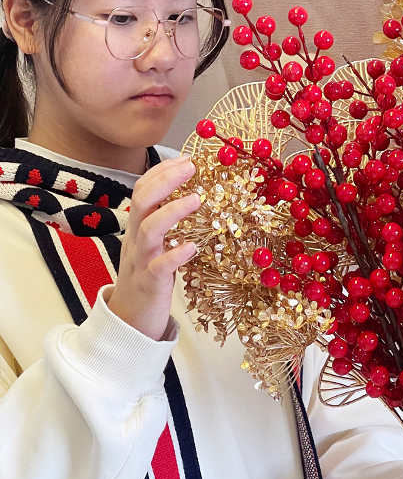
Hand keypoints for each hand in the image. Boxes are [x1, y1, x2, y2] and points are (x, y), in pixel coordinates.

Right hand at [107, 156, 199, 339]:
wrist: (130, 320)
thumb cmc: (148, 277)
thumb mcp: (154, 245)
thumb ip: (165, 223)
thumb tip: (190, 195)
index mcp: (137, 228)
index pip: (142, 190)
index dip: (161, 172)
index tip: (186, 158)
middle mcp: (136, 240)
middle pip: (141, 202)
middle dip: (165, 180)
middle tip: (191, 167)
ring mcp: (141, 261)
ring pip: (148, 230)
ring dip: (172, 211)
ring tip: (197, 199)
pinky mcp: (149, 284)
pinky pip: (159, 267)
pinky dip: (175, 255)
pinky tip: (192, 247)